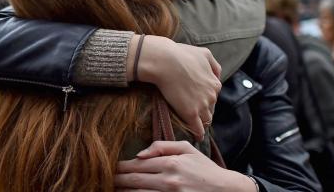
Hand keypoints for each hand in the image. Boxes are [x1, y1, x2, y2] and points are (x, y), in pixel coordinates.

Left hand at [114, 141, 255, 191]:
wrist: (226, 190)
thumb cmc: (205, 170)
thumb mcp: (188, 150)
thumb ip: (163, 146)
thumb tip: (140, 154)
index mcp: (171, 163)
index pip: (137, 165)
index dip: (121, 167)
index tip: (112, 167)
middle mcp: (169, 180)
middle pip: (134, 181)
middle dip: (118, 180)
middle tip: (107, 179)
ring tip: (114, 189)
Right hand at [131, 36, 221, 139]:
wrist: (164, 61)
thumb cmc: (181, 54)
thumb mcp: (204, 53)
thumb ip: (214, 65)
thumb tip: (218, 75)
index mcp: (215, 83)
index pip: (213, 96)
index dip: (205, 98)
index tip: (198, 100)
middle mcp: (211, 96)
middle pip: (210, 108)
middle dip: (204, 110)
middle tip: (194, 111)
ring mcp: (201, 106)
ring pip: (206, 119)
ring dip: (201, 122)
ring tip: (195, 125)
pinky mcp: (190, 113)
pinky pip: (197, 129)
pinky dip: (198, 133)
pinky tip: (197, 137)